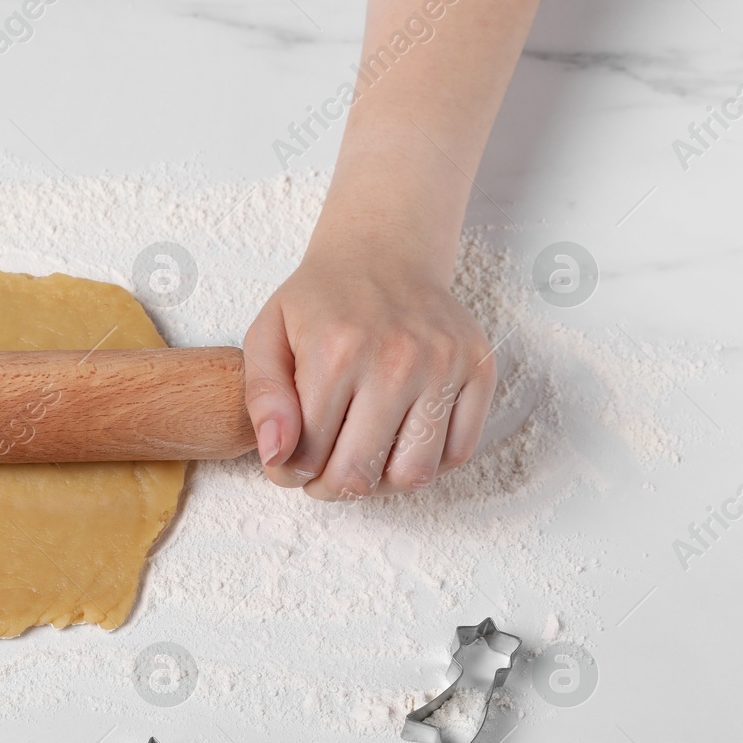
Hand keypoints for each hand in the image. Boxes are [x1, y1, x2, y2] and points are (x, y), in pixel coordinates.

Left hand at [241, 253, 496, 499]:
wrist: (382, 255)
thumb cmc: (321, 301)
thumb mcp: (267, 336)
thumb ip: (263, 398)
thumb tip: (277, 456)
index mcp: (336, 352)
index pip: (308, 455)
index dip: (290, 473)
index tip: (289, 464)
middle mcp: (396, 359)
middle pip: (360, 474)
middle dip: (330, 488)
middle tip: (320, 474)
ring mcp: (444, 365)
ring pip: (413, 474)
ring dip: (380, 484)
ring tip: (360, 459)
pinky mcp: (479, 369)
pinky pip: (458, 452)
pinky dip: (427, 464)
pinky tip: (398, 444)